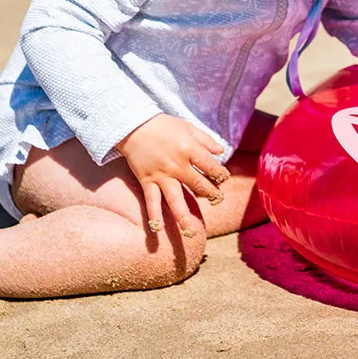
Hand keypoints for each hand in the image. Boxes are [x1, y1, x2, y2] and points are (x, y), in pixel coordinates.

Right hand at [115, 114, 230, 235]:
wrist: (134, 126)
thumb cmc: (164, 126)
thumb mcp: (189, 127)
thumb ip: (206, 140)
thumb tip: (221, 152)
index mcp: (189, 149)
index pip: (210, 166)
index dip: (220, 174)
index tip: (223, 178)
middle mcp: (177, 165)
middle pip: (198, 185)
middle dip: (211, 194)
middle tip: (217, 200)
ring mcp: (161, 175)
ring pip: (175, 200)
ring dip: (184, 217)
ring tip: (191, 233)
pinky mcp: (147, 181)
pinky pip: (151, 202)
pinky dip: (153, 216)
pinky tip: (157, 230)